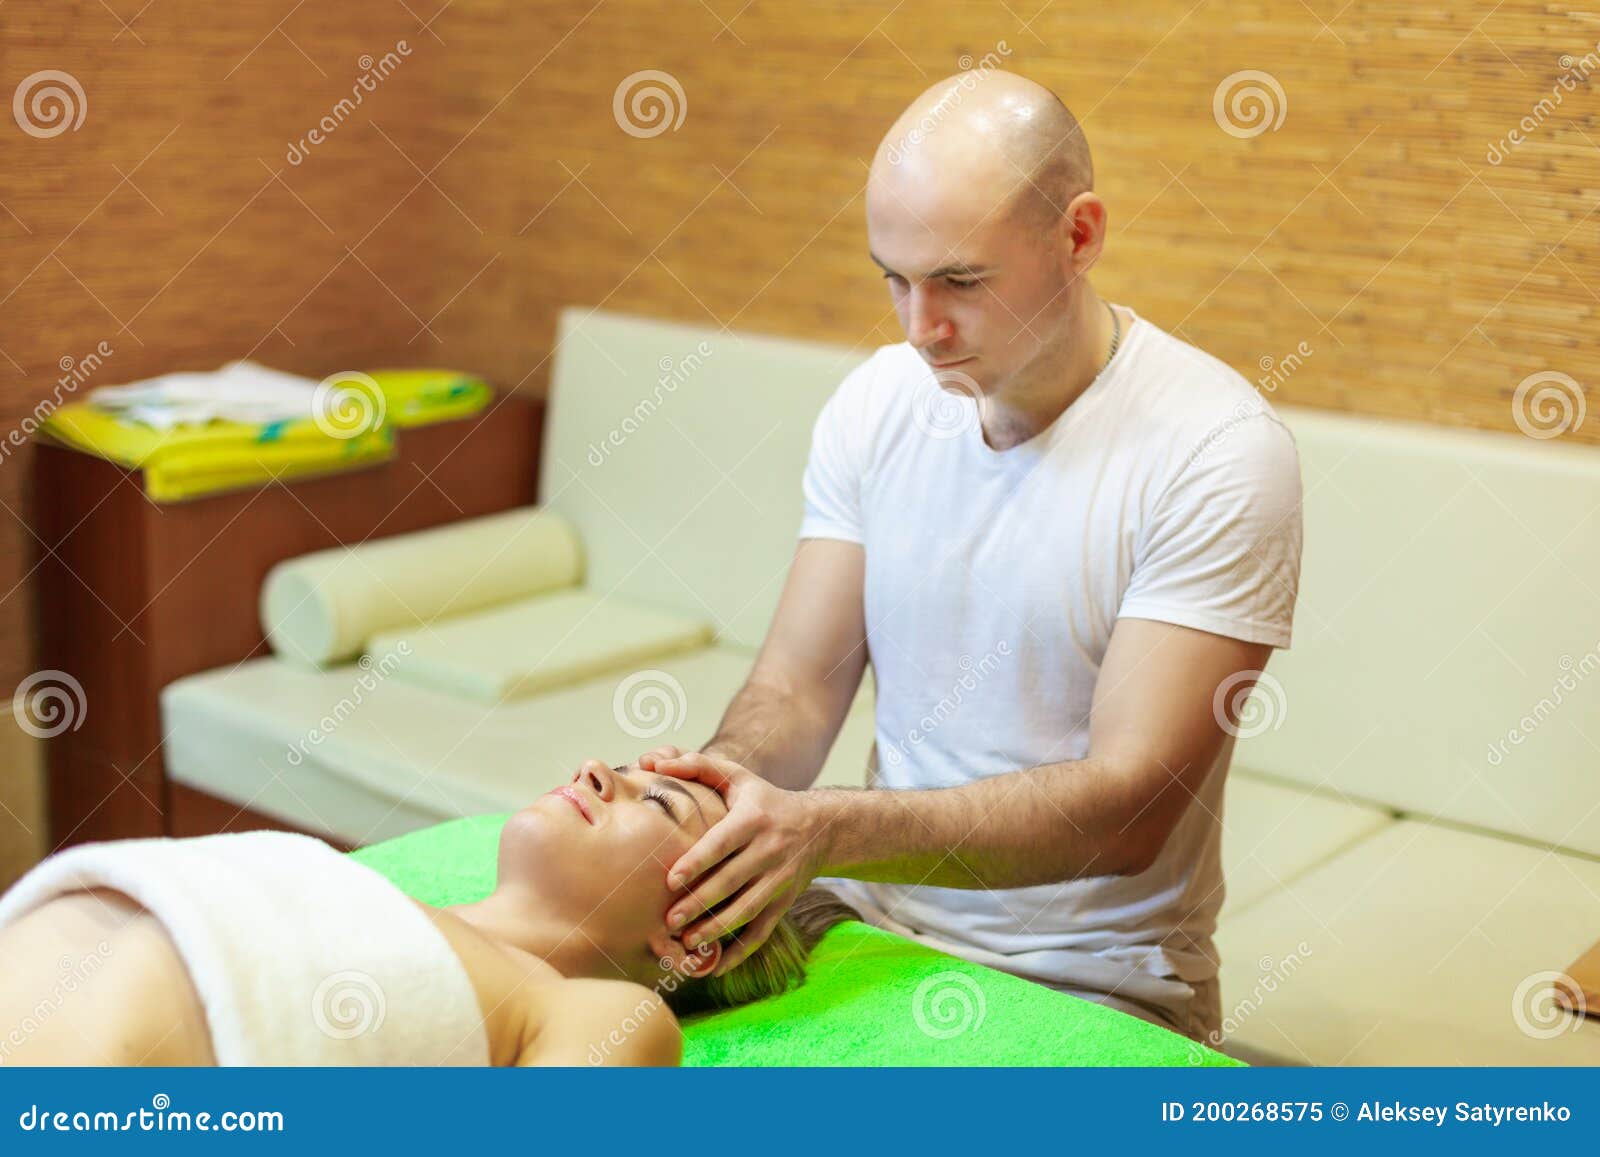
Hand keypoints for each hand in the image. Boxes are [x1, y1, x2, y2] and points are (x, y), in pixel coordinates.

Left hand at [639, 749, 832, 976]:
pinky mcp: (784, 903)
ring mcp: (779, 881)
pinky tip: (715, 965)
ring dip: (715, 930)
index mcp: (754, 819)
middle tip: (668, 921)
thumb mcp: (738, 777)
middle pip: (731, 882)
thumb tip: (655, 762)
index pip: (723, 843)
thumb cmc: (764, 800)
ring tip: (686, 943)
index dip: (698, 862)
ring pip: (746, 911)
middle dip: (699, 903)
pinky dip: (740, 952)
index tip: (671, 879)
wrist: (820, 827)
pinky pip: (762, 932)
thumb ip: (698, 765)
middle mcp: (770, 851)